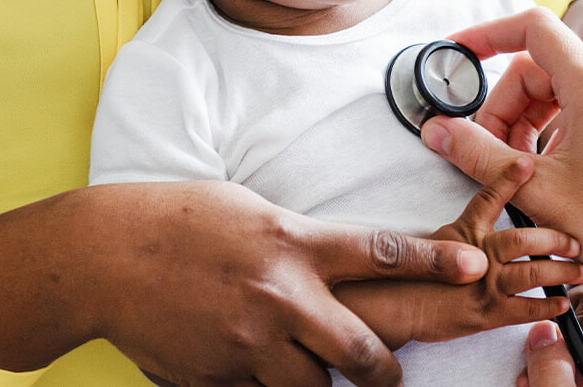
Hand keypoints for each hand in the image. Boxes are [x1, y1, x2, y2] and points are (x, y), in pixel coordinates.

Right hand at [0, 181, 488, 385]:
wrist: (105, 255)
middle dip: (387, 374)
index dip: (435, 262)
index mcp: (295, 243)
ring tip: (318, 378)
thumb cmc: (179, 219)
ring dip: (321, 386)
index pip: (383, 252)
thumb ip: (298, 242)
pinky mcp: (220, 374)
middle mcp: (282, 296)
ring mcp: (251, 342)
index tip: (477, 266)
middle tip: (392, 377)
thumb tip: (329, 266)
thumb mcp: (251, 212)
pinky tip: (246, 367)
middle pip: (363, 351)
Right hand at [336, 156, 582, 346]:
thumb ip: (463, 228)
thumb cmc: (407, 276)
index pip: (490, 197)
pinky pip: (526, 309)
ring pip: (532, 273)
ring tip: (580, 269)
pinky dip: (548, 307)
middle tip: (575, 239)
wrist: (392, 309)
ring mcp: (484, 285)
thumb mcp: (434, 240)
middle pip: (523, 239)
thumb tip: (483, 221)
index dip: (510, 178)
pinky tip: (563, 305)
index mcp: (465, 232)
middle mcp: (477, 256)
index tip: (528, 162)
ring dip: (561, 272)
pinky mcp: (488, 313)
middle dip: (553, 238)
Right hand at [421, 7, 582, 317]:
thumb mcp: (534, 191)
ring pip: (554, 90)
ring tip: (512, 167)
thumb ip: (477, 154)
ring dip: (522, 121)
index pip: (532, 28)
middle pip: (536, 68)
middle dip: (501, 107)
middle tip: (482, 151)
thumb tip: (435, 130)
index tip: (457, 52)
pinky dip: (548, 129)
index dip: (487, 33)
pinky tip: (541, 170)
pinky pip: (577, 107)